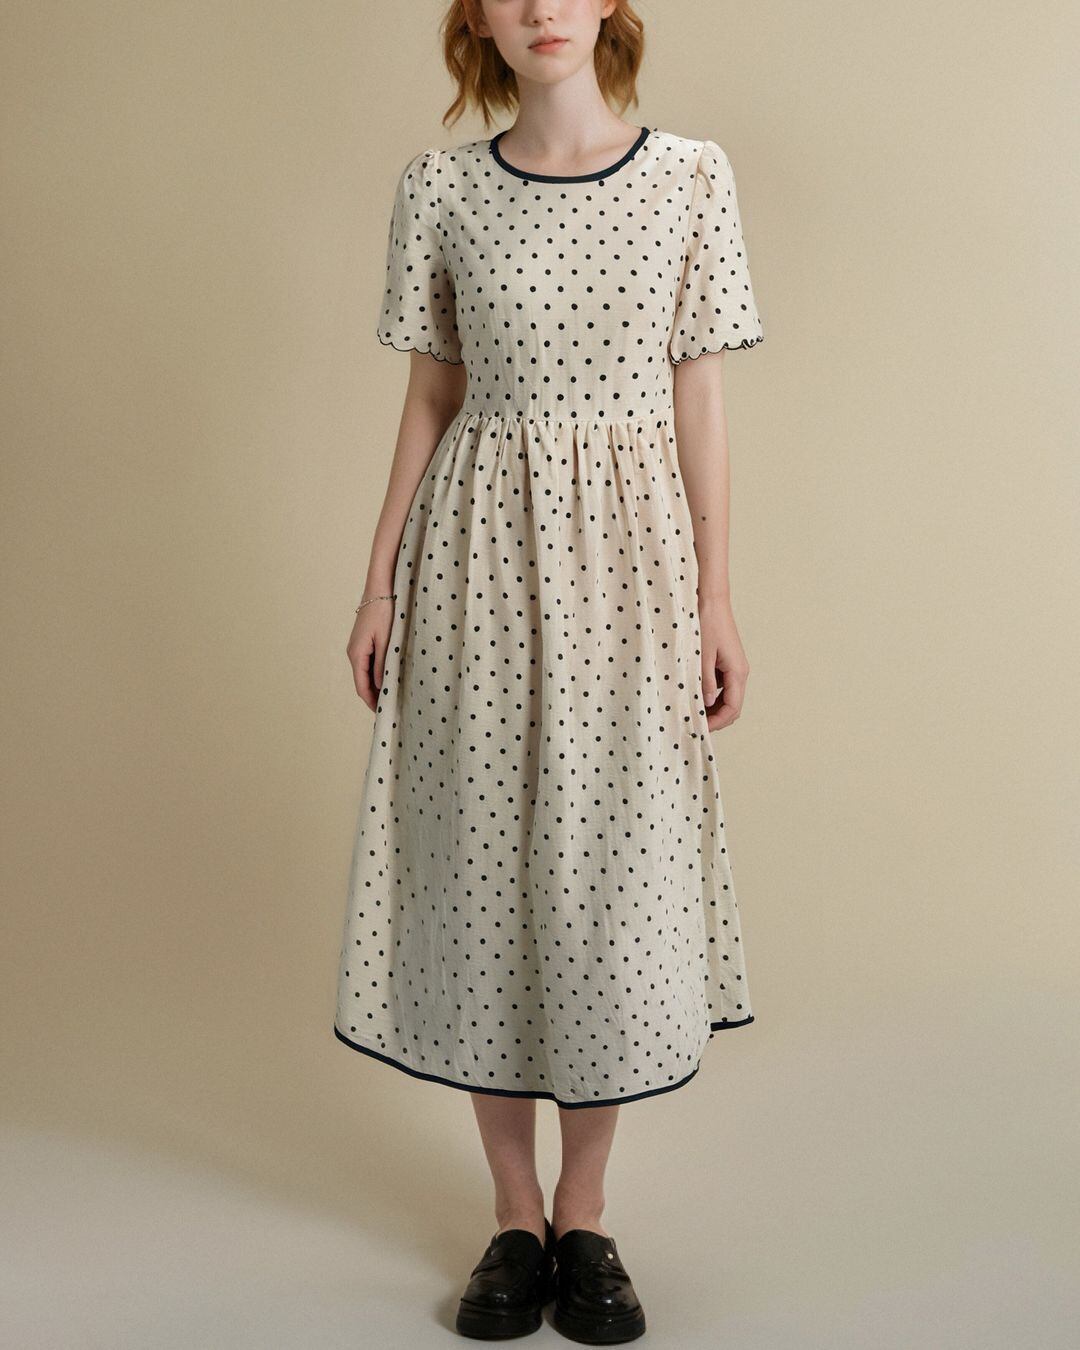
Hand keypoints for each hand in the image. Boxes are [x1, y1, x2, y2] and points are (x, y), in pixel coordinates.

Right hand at [346, 597, 394, 711]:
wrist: (380, 589)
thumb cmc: (384, 612)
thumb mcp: (387, 640)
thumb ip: (382, 664)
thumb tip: (380, 686)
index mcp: (356, 654)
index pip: (361, 685)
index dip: (371, 701)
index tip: (381, 713)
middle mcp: (353, 652)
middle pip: (361, 682)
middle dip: (373, 696)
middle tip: (388, 709)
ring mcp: (356, 647)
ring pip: (364, 673)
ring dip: (374, 686)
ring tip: (389, 697)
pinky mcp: (362, 642)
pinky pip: (367, 664)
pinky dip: (374, 674)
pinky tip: (386, 678)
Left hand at [699, 595, 748, 731]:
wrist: (711, 601)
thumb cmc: (707, 624)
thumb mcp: (702, 655)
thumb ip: (706, 681)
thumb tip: (708, 703)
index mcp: (737, 672)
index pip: (732, 708)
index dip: (717, 722)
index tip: (699, 728)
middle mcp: (740, 672)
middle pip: (732, 706)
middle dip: (716, 718)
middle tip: (694, 724)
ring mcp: (734, 668)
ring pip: (727, 697)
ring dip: (713, 708)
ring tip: (692, 712)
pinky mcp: (727, 663)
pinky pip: (723, 686)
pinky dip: (712, 695)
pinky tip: (695, 696)